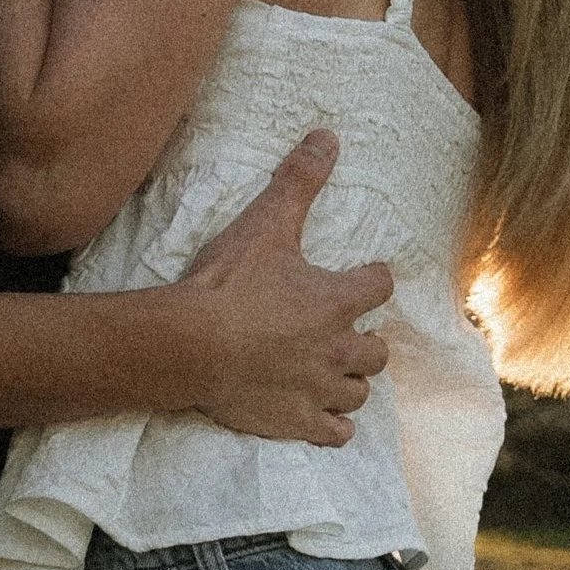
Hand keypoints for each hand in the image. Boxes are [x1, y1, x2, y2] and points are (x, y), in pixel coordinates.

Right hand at [173, 133, 393, 446]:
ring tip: (335, 375)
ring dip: (351, 382)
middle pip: (376, 350)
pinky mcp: (296, 420)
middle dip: (366, 341)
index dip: (371, 279)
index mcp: (338, 300)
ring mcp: (319, 389)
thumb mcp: (265, 224)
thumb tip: (327, 136)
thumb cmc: (228, 284)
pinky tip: (324, 418)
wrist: (191, 345)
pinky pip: (335, 433)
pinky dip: (333, 426)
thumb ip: (299, 181)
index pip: (379, 285)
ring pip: (359, 392)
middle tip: (346, 334)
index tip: (364, 278)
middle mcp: (339, 348)